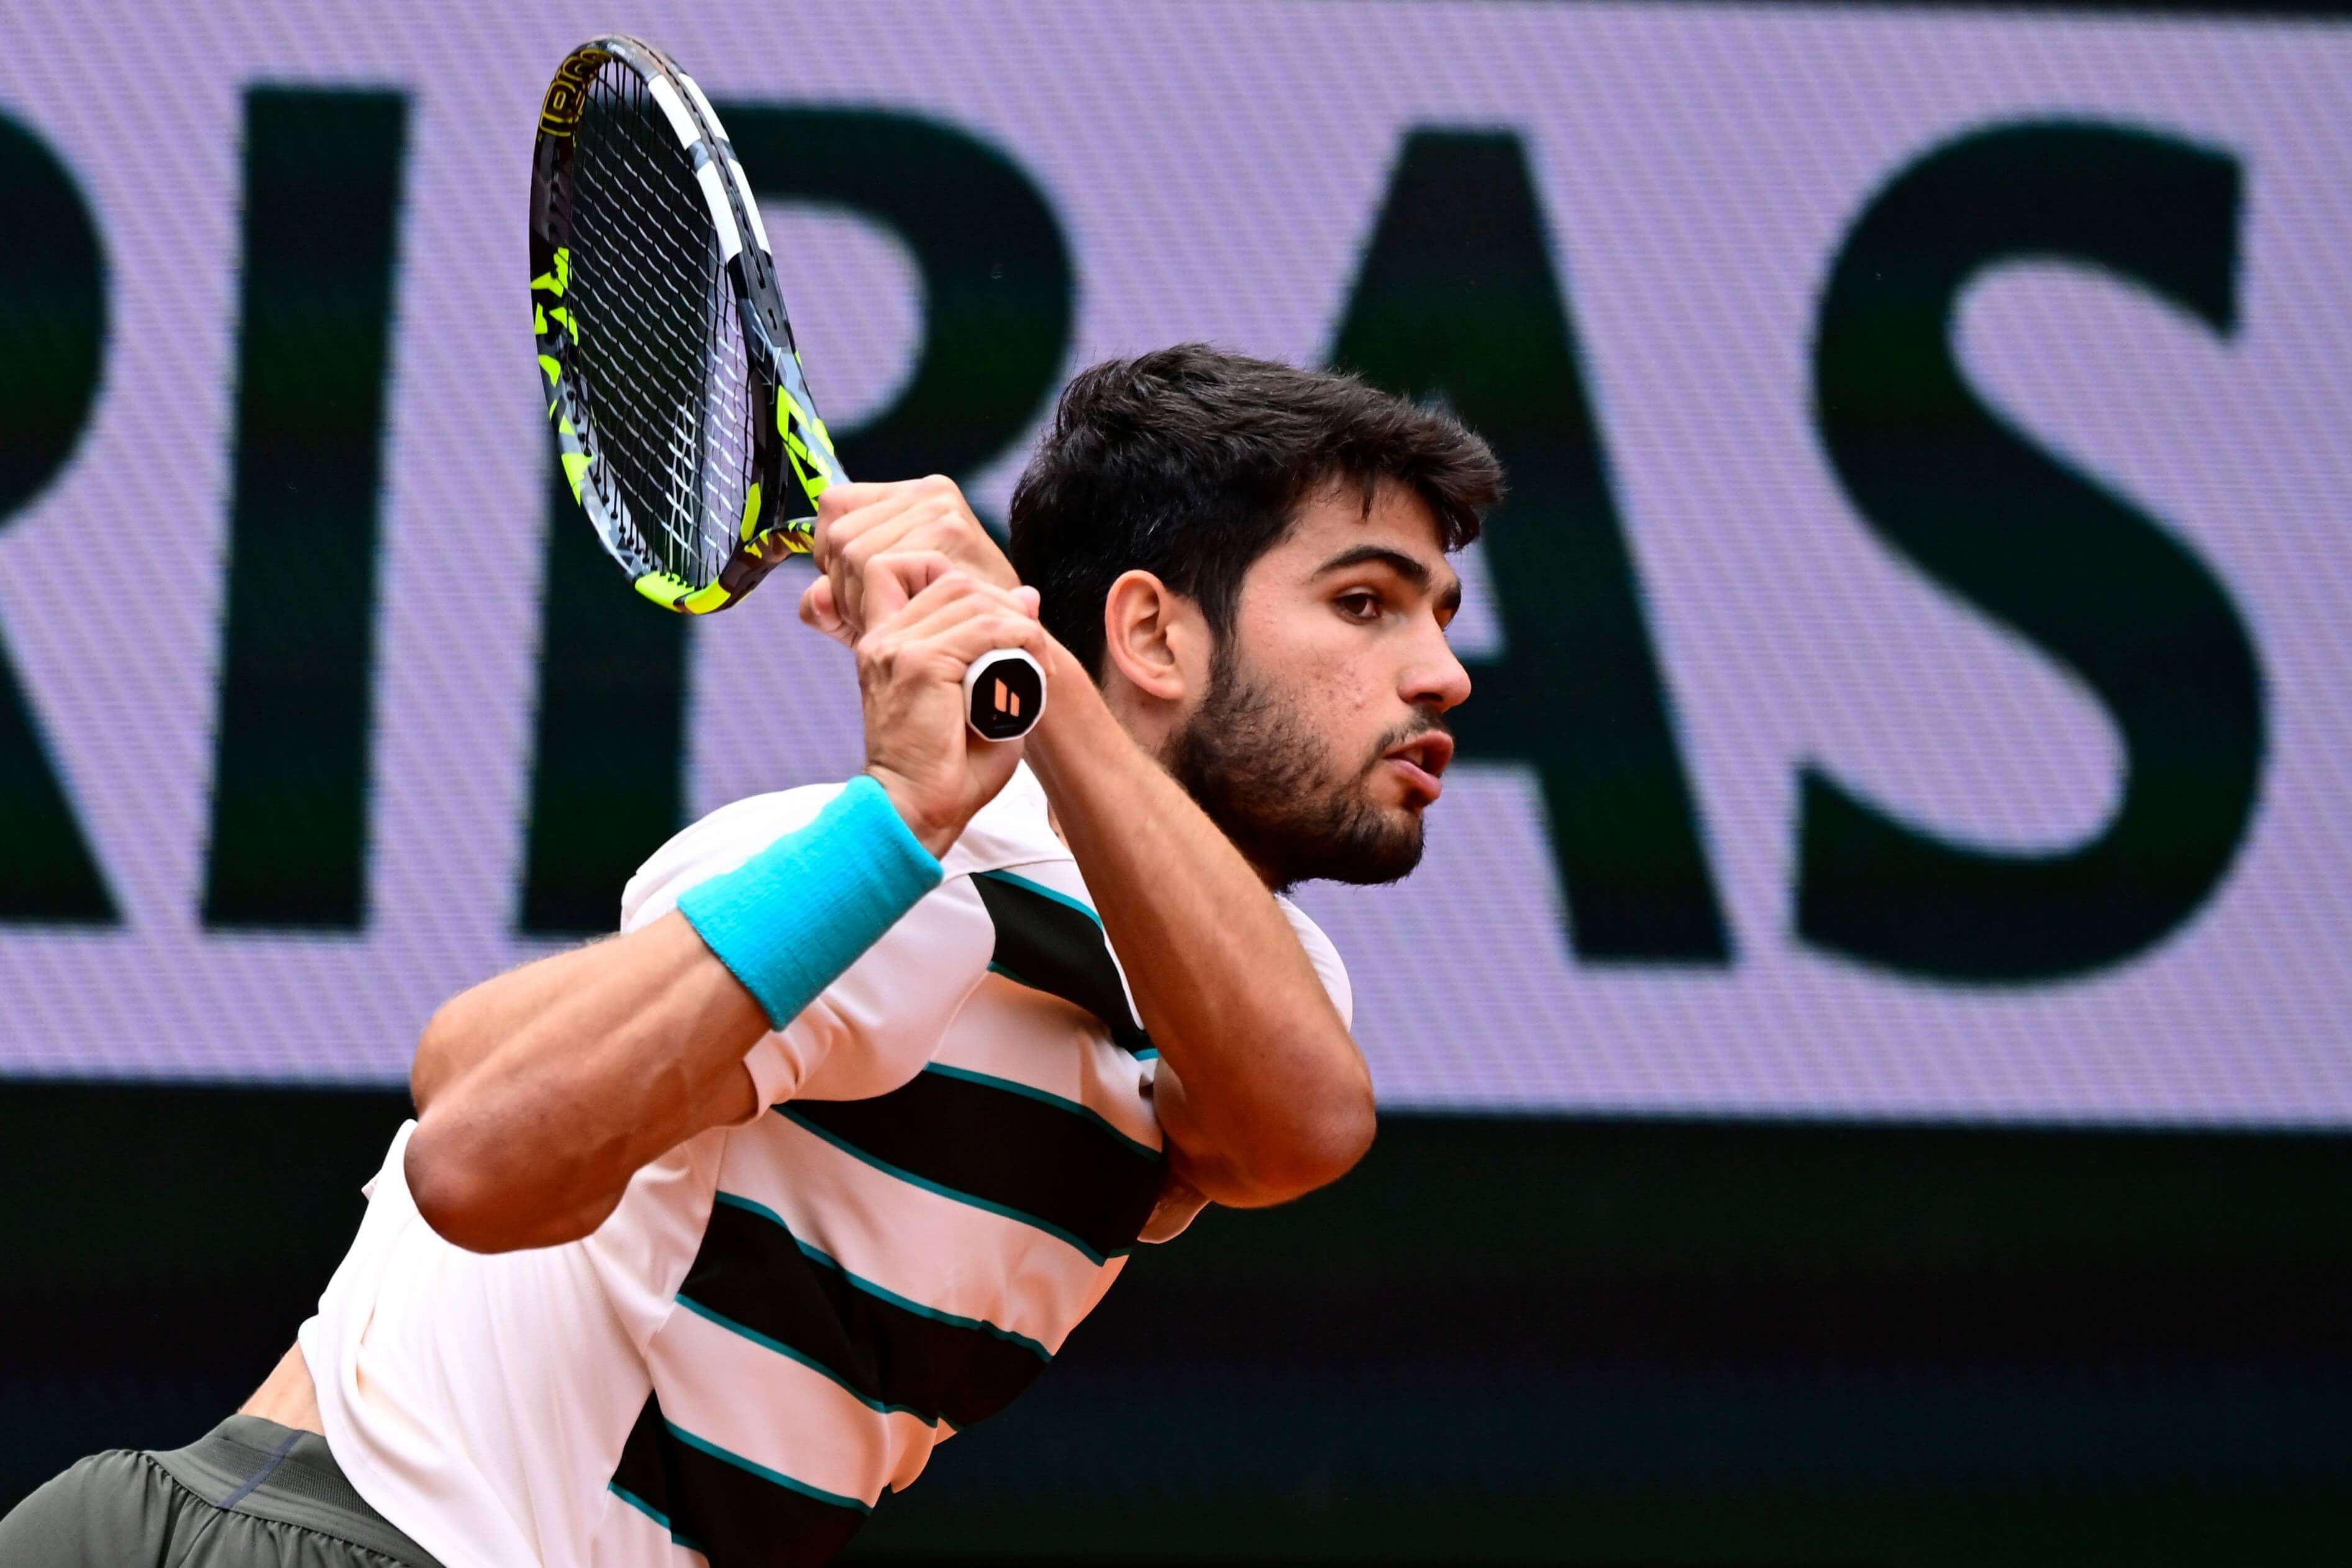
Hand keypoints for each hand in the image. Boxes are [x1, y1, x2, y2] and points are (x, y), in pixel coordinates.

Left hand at [801, 476, 1017, 646]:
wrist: (1009, 654)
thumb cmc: (949, 631)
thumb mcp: (882, 613)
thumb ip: (836, 606)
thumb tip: (813, 599)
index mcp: (908, 497)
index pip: (834, 507)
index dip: (829, 557)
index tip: (852, 597)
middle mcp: (925, 492)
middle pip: (839, 532)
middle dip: (842, 585)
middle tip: (875, 619)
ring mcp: (938, 507)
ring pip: (853, 550)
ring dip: (858, 598)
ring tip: (891, 622)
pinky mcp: (949, 530)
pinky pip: (877, 565)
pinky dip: (878, 601)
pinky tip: (904, 619)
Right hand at [854, 551, 1047, 856]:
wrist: (913, 814)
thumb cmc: (943, 770)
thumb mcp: (972, 695)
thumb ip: (993, 644)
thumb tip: (1028, 596)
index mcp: (885, 643)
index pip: (911, 570)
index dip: (965, 585)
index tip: (1004, 625)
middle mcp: (884, 639)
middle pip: (953, 582)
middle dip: (1003, 605)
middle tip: (1032, 649)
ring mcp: (897, 648)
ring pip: (972, 599)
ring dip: (1017, 625)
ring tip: (1037, 663)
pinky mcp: (919, 664)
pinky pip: (985, 629)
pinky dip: (1022, 640)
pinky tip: (1034, 669)